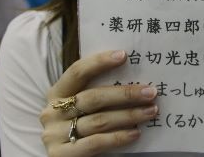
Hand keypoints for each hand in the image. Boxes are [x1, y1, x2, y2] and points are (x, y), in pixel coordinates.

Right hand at [39, 50, 158, 156]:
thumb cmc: (76, 125)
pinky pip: (96, 143)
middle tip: (150, 92)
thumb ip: (96, 93)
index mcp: (57, 93)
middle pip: (93, 98)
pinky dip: (118, 137)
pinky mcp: (62, 155)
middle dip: (125, 94)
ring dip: (129, 115)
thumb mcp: (79, 107)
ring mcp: (55, 134)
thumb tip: (133, 78)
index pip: (77, 71)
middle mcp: (52, 112)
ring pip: (99, 121)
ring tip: (150, 111)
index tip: (124, 55)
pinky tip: (135, 133)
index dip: (99, 62)